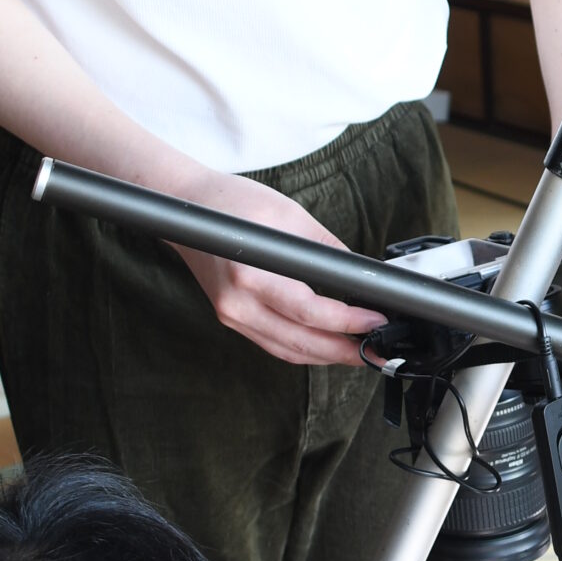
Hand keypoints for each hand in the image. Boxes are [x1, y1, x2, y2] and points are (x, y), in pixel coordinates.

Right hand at [173, 171, 384, 366]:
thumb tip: (362, 276)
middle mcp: (237, 302)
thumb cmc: (232, 204)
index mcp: (250, 274)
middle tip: (376, 352)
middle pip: (300, 342)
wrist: (185, 207)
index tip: (375, 322)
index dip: (347, 322)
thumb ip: (326, 250)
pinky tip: (326, 346)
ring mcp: (231, 315)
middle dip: (343, 351)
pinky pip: (273, 344)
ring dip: (325, 356)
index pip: (309, 311)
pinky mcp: (231, 318)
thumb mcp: (289, 216)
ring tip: (358, 353)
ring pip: (287, 350)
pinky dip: (303, 349)